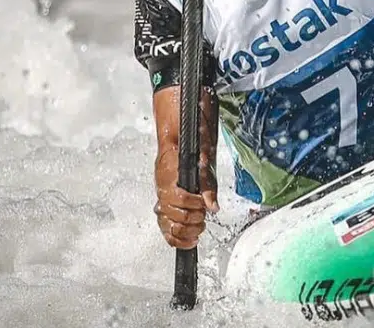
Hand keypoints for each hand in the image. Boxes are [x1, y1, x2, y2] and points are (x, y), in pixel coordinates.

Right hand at [153, 109, 219, 248]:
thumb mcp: (204, 157)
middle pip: (171, 213)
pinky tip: (188, 241)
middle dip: (190, 219)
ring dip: (184, 230)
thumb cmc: (191, 141)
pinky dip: (175, 237)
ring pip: (166, 222)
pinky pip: (164, 225)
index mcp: (169, 172)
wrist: (178, 133)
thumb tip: (213, 207)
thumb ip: (207, 183)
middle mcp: (161, 185)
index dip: (193, 204)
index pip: (177, 196)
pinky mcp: (164, 201)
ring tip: (198, 229)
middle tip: (203, 218)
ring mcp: (161, 194)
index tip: (204, 205)